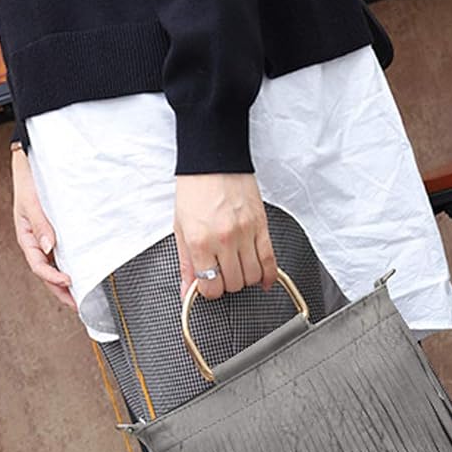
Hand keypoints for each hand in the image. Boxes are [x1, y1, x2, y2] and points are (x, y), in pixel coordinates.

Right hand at [11, 148, 76, 309]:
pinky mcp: (55, 234)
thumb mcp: (32, 201)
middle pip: (46, 272)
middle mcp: (36, 241)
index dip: (52, 277)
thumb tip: (49, 245)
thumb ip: (40, 223)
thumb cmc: (28, 181)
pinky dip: (68, 267)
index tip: (69, 281)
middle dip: (60, 290)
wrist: (31, 164)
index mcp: (26, 237)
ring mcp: (45, 239)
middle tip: (77, 305)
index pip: (38, 265)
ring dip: (64, 283)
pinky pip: (61, 255)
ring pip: (53, 267)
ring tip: (79, 297)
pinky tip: (79, 274)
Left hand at [174, 173, 277, 300]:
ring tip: (238, 269)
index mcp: (200, 241)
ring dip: (246, 279)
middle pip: (234, 284)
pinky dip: (268, 276)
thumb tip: (187, 291)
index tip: (209, 285)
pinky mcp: (261, 226)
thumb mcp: (181, 229)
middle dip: (228, 284)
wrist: (214, 161)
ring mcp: (245, 234)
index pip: (211, 286)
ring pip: (253, 276)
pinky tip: (263, 279)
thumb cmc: (196, 190)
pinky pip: (270, 261)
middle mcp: (223, 240)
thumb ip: (186, 264)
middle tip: (223, 273)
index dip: (210, 291)